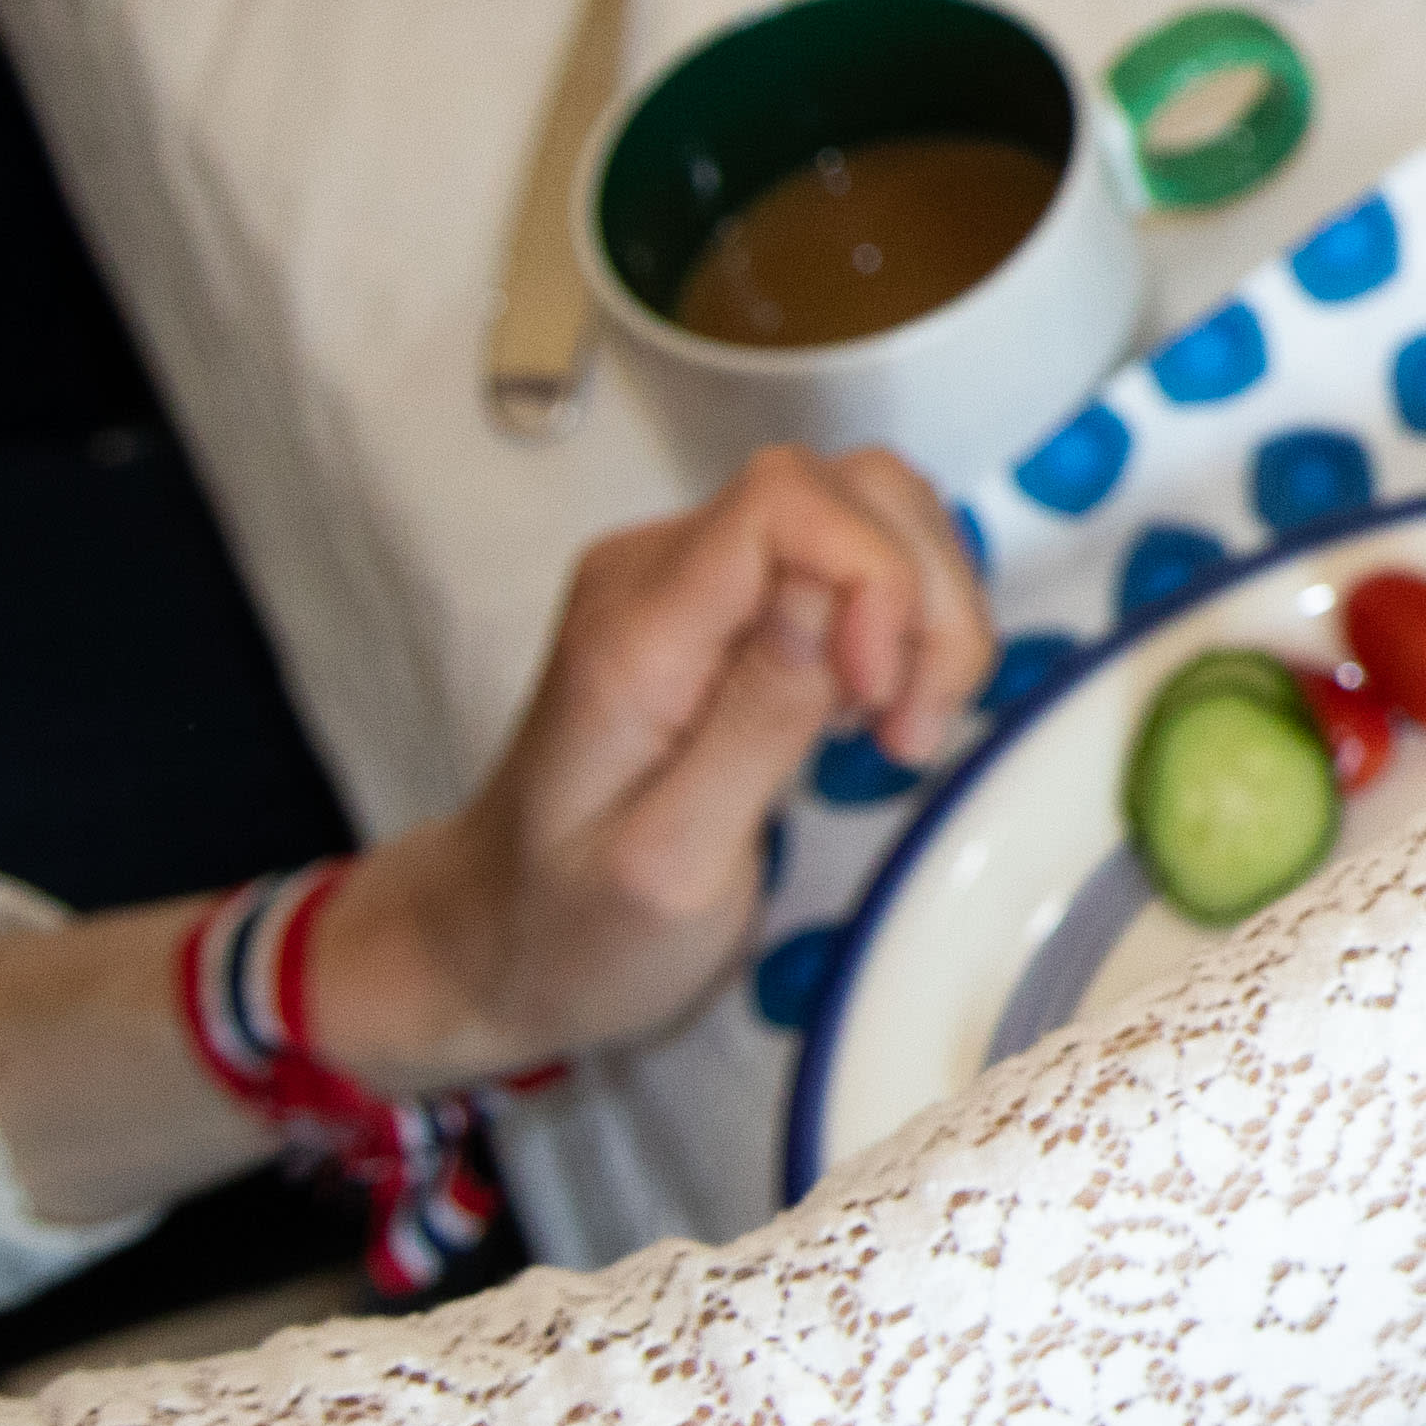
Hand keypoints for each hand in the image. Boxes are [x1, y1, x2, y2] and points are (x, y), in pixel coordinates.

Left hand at [328, 448, 995, 1090]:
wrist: (497, 937)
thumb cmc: (573, 928)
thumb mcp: (670, 867)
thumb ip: (754, 724)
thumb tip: (830, 597)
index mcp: (632, 633)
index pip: (785, 499)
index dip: (875, 576)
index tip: (880, 701)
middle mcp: (656, 572)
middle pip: (853, 488)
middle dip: (924, 601)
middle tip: (912, 729)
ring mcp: (692, 575)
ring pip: (874, 511)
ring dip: (927, 615)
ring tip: (902, 729)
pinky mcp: (728, 596)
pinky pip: (858, 557)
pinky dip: (906, 626)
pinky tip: (877, 710)